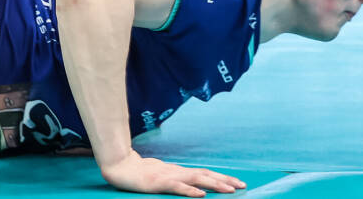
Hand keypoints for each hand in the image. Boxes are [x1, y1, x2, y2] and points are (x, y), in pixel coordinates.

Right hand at [99, 153, 244, 196]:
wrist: (120, 167)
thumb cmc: (139, 173)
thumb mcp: (161, 176)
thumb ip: (175, 179)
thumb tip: (192, 185)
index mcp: (178, 171)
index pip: (204, 173)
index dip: (221, 177)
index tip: (237, 182)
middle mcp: (177, 172)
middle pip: (205, 174)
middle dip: (224, 180)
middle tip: (242, 185)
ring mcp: (168, 176)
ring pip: (196, 178)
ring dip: (214, 184)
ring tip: (229, 190)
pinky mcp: (159, 183)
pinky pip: (177, 187)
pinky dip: (190, 190)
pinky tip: (201, 194)